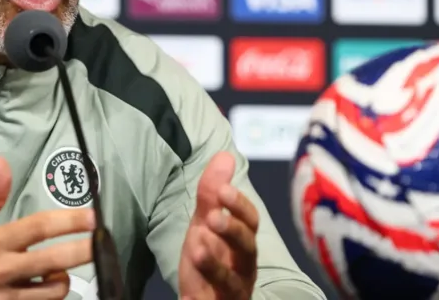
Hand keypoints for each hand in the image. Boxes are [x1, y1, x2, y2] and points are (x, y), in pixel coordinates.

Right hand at [0, 156, 94, 298]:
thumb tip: (1, 163)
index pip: (38, 228)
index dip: (68, 221)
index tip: (90, 217)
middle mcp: (0, 270)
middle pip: (54, 260)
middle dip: (83, 249)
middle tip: (99, 240)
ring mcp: (5, 296)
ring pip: (53, 289)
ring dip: (64, 275)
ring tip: (59, 266)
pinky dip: (49, 293)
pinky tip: (44, 284)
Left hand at [179, 152, 259, 299]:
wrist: (203, 297)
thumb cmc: (210, 257)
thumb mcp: (205, 224)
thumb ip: (212, 194)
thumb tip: (224, 155)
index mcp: (242, 242)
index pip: (250, 221)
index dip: (239, 205)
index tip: (223, 190)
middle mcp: (243, 267)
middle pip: (248, 249)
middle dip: (232, 232)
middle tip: (211, 219)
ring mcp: (232, 291)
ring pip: (231, 281)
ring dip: (214, 266)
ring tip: (196, 250)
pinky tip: (188, 299)